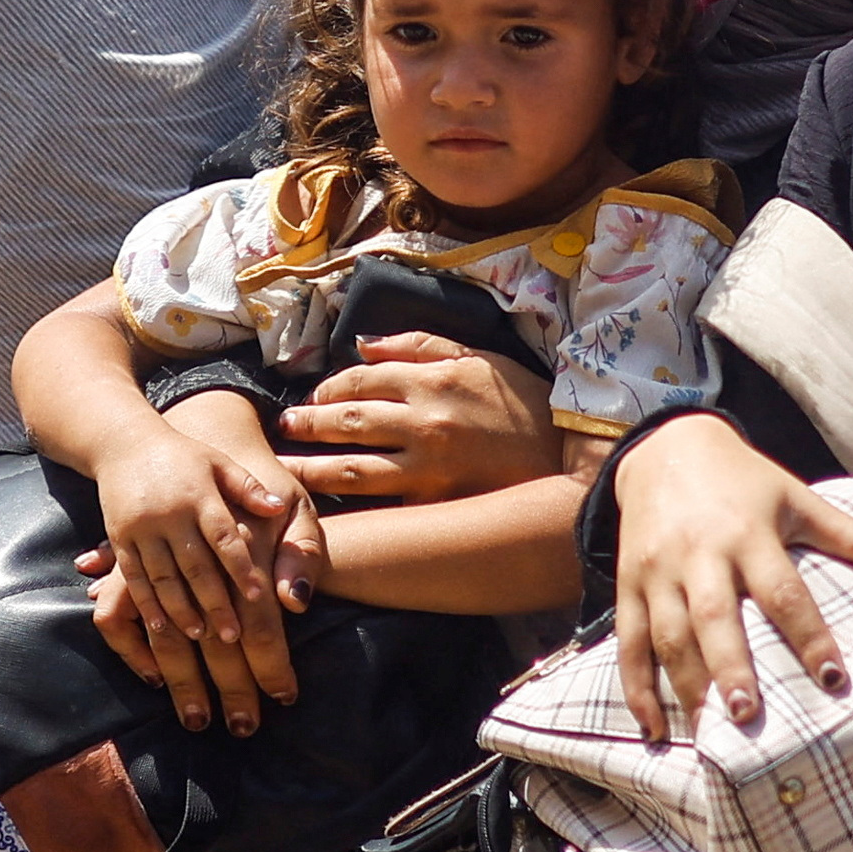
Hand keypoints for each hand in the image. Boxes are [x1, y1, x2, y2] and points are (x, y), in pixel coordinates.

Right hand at [84, 417, 310, 733]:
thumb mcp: (222, 463)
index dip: (240, 568)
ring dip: (180, 612)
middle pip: (193, 566)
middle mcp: (168, 513)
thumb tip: (275, 508)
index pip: (223, 536)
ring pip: (161, 577)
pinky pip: (132, 579)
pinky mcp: (119, 540)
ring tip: (200, 638)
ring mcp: (140, 528)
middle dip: (213, 603)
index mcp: (200, 494)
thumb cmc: (187, 457)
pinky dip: (146, 606)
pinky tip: (159, 631)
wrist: (125, 443)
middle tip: (234, 638)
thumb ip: (249, 489)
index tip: (259, 598)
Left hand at [281, 336, 556, 504]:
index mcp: (432, 380)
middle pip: (347, 422)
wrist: (569, 455)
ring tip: (285, 470)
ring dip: (311, 469)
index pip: (360, 381)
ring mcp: (429, 467)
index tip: (312, 399)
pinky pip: (383, 503)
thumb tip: (362, 345)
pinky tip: (327, 507)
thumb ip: (418, 345)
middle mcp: (424, 421)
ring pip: (353, 470)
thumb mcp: (477, 358)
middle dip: (307, 426)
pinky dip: (351, 505)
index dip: (328, 389)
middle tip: (283, 429)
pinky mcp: (437, 501)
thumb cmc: (523, 402)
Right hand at [607, 413, 852, 738]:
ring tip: (709, 732)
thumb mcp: (800, 500)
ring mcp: (657, 571)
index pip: (783, 591)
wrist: (665, 447)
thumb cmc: (745, 483)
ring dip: (685, 685)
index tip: (835, 679)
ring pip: (668, 635)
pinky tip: (654, 729)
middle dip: (729, 668)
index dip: (810, 635)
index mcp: (749, 533)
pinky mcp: (627, 584)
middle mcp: (700, 554)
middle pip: (714, 618)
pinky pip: (628, 642)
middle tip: (748, 716)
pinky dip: (636, 688)